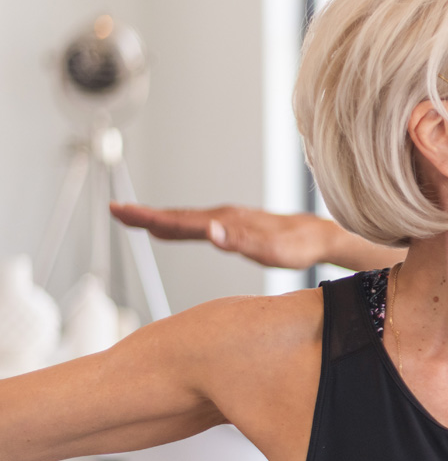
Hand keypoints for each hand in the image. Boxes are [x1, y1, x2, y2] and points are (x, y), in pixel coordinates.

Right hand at [110, 202, 334, 269]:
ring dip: (157, 218)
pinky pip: (198, 224)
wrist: (320, 236)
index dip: (149, 217)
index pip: (180, 220)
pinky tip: (169, 229)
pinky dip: (177, 225)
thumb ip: (240, 241)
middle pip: (177, 216)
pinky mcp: (235, 226)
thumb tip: (210, 231)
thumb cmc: (298, 246)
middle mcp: (224, 217)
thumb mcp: (270, 249)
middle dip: (144, 214)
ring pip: (186, 219)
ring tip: (131, 217)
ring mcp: (229, 220)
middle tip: (114, 210)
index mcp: (226, 222)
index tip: (121, 212)